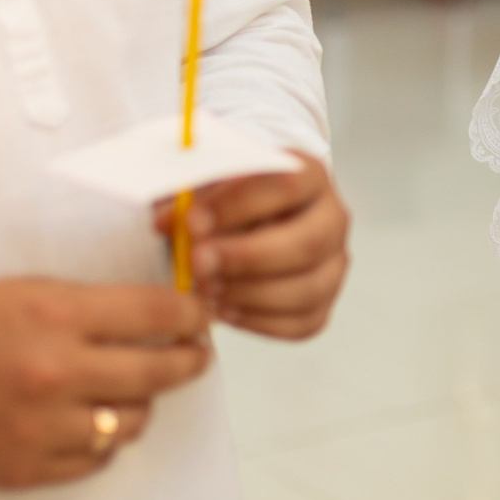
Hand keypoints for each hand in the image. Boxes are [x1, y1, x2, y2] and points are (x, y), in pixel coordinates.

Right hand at [0, 278, 212, 488]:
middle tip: (196, 356)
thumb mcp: (25, 293)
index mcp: (55, 317)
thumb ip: (91, 304)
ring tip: (129, 388)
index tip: (200, 317)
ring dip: (140, 402)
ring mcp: (46, 427)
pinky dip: (104, 438)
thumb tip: (160, 311)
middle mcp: (57, 373)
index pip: (155, 312)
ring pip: (135, 420)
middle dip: (189, 361)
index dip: (191, 314)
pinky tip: (91, 419)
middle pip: (159, 371)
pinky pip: (99, 457)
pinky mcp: (33, 468)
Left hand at [152, 154, 351, 338]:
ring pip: (306, 289)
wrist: (246, 221)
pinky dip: (258, 321)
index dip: (239, 205)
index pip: (287, 186)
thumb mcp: (207, 184)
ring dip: (249, 294)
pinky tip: (223, 310)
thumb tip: (166, 222)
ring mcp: (333, 265)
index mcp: (309, 175)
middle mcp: (332, 219)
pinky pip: (301, 324)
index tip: (193, 221)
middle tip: (198, 263)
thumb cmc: (226, 200)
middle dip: (247, 257)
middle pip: (307, 243)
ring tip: (206, 290)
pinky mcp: (323, 304)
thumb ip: (188, 195)